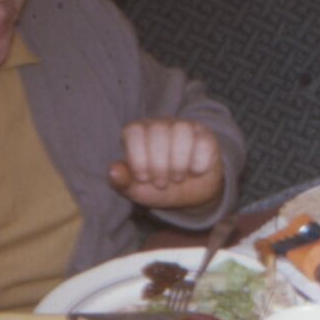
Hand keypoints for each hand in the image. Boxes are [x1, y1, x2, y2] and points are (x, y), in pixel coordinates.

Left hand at [107, 118, 225, 210]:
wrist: (190, 195)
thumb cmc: (159, 187)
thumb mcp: (136, 190)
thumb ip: (121, 181)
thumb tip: (113, 171)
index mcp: (138, 132)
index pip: (134, 131)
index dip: (138, 156)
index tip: (144, 178)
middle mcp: (160, 124)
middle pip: (158, 131)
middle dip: (159, 164)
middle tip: (161, 183)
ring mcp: (185, 128)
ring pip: (182, 131)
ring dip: (179, 162)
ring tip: (177, 178)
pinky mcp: (206, 137)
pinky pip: (204, 142)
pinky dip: (199, 162)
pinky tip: (195, 172)